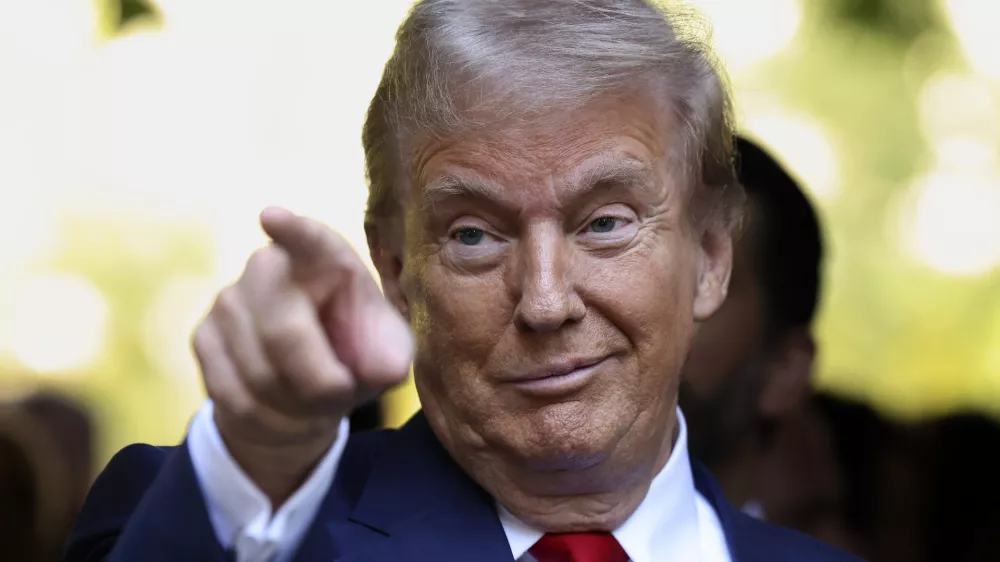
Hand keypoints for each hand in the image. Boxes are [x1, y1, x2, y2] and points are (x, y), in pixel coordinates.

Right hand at [192, 207, 412, 504]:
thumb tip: (385, 369)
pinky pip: (235, 397)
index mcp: (325, 259)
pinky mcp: (203, 336)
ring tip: (317, 402)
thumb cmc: (354, 356)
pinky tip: (285, 411)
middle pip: (284, 334)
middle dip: (319, 382)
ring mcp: (229, 300)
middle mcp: (269, 268)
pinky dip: (269, 420)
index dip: (294, 232)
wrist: (303, 389)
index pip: (310, 241)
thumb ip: (389, 357)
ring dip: (297, 407)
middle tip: (344, 395)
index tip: (274, 217)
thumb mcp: (384, 355)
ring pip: (259, 374)